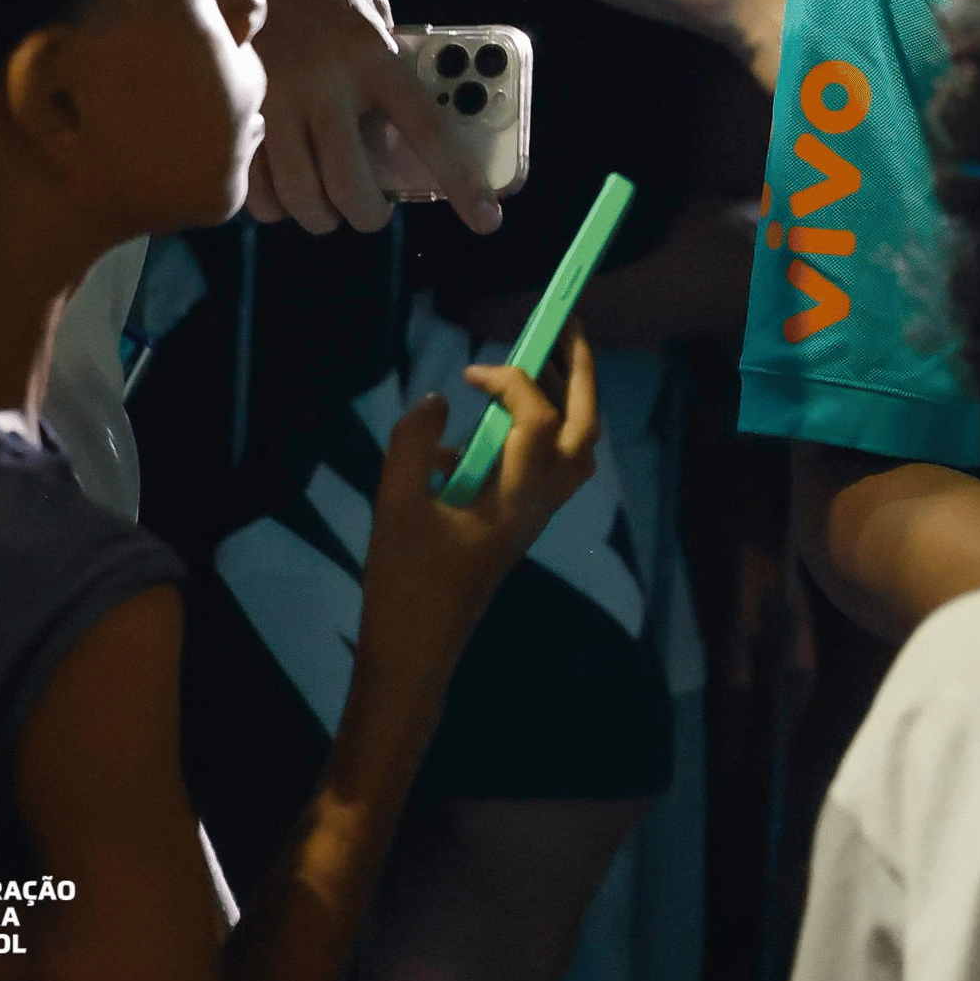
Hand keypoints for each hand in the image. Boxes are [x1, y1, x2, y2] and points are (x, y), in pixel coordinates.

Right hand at [243, 0, 503, 235]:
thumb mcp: (371, 8)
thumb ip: (393, 58)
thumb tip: (424, 110)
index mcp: (373, 54)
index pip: (428, 130)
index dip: (461, 180)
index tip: (487, 218)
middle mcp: (326, 83)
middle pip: (353, 185)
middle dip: (370, 215)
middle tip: (373, 212)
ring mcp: (274, 100)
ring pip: (301, 195)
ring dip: (321, 215)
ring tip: (328, 209)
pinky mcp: (231, 111)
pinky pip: (254, 184)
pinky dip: (272, 203)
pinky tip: (283, 194)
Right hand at [361, 330, 600, 675]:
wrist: (416, 653)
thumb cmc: (405, 586)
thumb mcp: (394, 507)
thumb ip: (411, 445)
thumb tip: (437, 400)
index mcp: (518, 496)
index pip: (539, 419)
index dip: (514, 383)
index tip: (473, 373)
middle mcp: (540, 502)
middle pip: (585, 427)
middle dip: (581, 373)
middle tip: (564, 326)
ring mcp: (535, 515)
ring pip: (574, 448)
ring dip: (565, 401)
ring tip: (537, 362)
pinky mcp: (519, 523)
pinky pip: (546, 467)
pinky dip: (530, 435)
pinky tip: (473, 433)